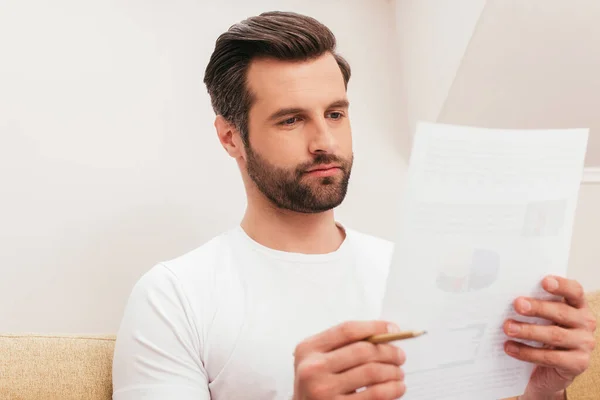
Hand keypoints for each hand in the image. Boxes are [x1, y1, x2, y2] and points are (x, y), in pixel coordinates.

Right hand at [292, 320, 405, 399]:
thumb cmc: (316, 385)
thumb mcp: (318, 360)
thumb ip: (342, 346)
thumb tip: (384, 333)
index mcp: (308, 349)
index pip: (347, 330)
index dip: (374, 327)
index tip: (393, 330)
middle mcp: (313, 368)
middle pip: (362, 350)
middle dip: (388, 351)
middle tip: (400, 355)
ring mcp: (324, 390)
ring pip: (372, 372)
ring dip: (393, 371)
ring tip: (398, 372)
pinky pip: (374, 394)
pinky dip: (392, 389)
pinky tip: (397, 387)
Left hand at [503, 276, 596, 398]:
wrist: (550, 370)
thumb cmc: (543, 336)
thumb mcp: (541, 318)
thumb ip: (533, 306)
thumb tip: (507, 295)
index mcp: (577, 306)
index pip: (575, 292)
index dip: (561, 286)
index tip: (544, 281)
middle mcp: (585, 323)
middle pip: (561, 312)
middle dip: (538, 308)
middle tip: (517, 305)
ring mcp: (584, 344)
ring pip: (555, 335)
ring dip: (528, 331)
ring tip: (508, 327)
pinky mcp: (578, 364)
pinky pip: (550, 357)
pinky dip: (527, 352)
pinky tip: (510, 347)